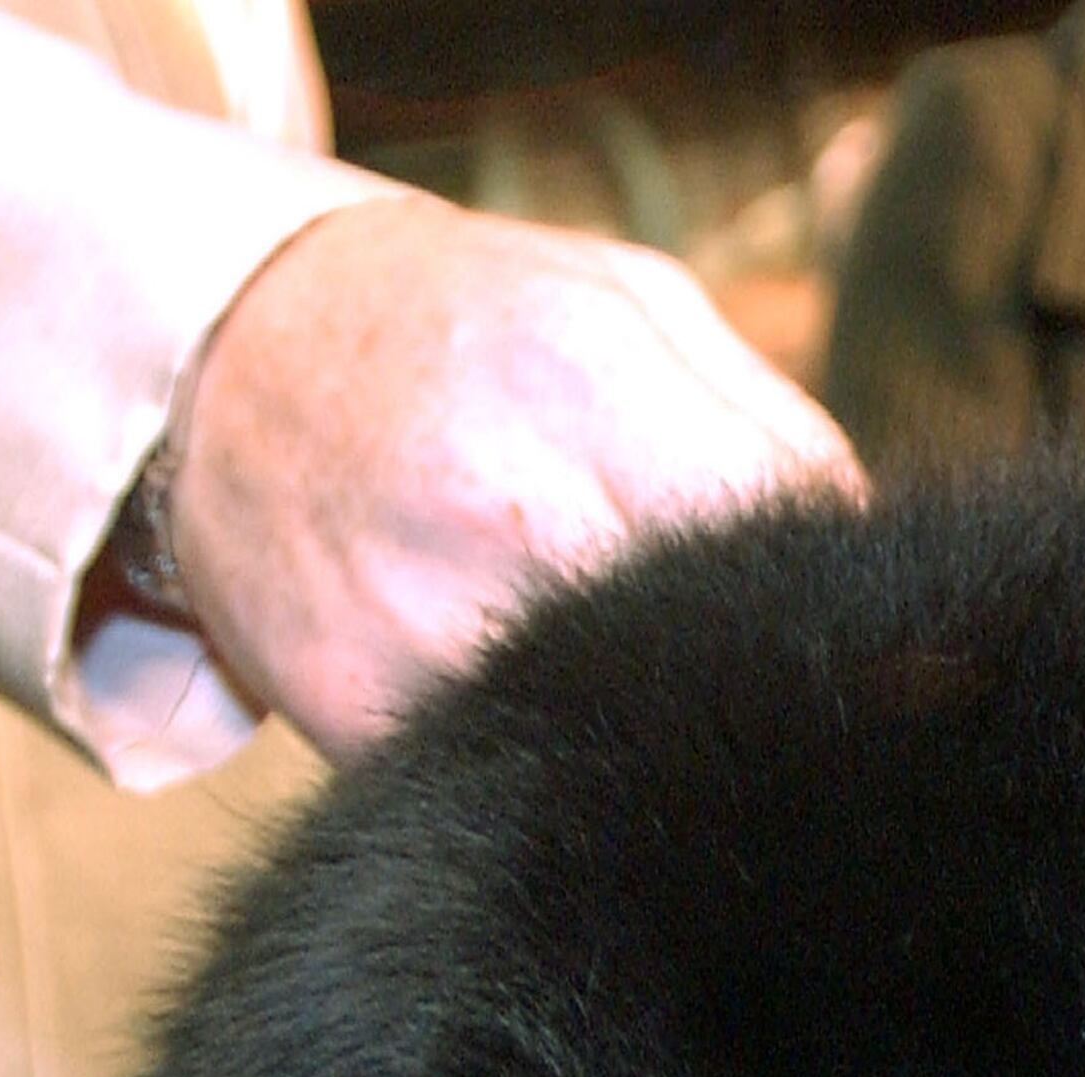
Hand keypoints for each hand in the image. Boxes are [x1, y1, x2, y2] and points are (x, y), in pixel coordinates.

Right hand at [168, 193, 863, 756]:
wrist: (218, 362)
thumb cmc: (453, 327)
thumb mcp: (620, 302)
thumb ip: (762, 418)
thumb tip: (866, 551)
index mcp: (583, 378)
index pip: (776, 527)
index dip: (820, 589)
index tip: (830, 615)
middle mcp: (503, 506)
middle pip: (700, 647)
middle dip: (738, 666)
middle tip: (749, 671)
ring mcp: (420, 620)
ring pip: (607, 729)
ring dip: (650, 726)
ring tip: (648, 687)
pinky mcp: (354, 709)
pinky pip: (498, 766)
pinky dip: (544, 756)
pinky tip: (547, 711)